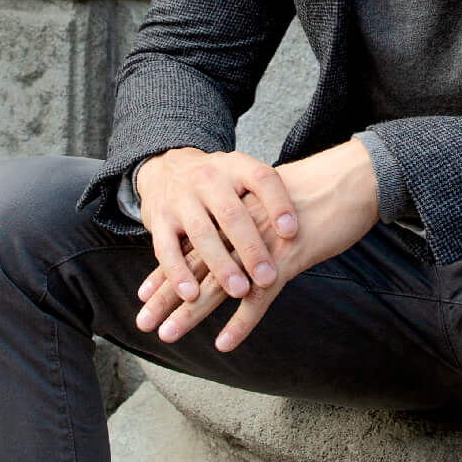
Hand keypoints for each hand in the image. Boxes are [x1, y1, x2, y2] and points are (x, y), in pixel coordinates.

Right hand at [133, 148, 298, 321]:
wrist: (167, 168)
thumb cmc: (220, 183)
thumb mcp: (244, 177)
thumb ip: (269, 199)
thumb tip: (304, 232)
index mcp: (236, 166)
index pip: (262, 179)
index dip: (278, 205)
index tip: (293, 233)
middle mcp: (207, 178)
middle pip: (232, 214)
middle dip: (251, 248)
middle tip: (268, 278)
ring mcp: (180, 199)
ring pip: (201, 234)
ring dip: (220, 265)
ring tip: (239, 291)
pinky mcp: (157, 220)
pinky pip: (166, 249)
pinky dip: (178, 273)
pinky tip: (191, 294)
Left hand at [136, 138, 380, 352]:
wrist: (354, 180)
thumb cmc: (321, 194)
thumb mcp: (278, 206)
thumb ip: (256, 224)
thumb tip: (244, 241)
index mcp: (237, 217)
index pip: (194, 247)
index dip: (168, 271)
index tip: (143, 293)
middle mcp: (241, 231)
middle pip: (196, 268)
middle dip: (166, 298)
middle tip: (142, 321)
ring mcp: (261, 247)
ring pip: (218, 286)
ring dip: (190, 314)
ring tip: (167, 334)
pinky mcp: (286, 260)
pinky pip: (259, 299)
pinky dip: (241, 323)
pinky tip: (223, 344)